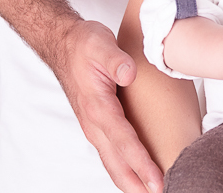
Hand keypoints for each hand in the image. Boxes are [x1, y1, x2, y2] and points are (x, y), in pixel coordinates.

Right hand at [54, 19, 163, 192]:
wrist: (64, 44)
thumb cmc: (84, 45)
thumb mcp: (101, 45)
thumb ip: (115, 60)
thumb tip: (129, 73)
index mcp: (98, 108)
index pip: (124, 141)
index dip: (141, 163)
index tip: (158, 179)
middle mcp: (94, 124)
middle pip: (117, 163)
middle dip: (137, 183)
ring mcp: (94, 127)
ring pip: (113, 162)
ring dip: (131, 180)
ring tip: (151, 192)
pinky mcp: (98, 125)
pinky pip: (112, 153)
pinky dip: (125, 168)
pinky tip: (137, 174)